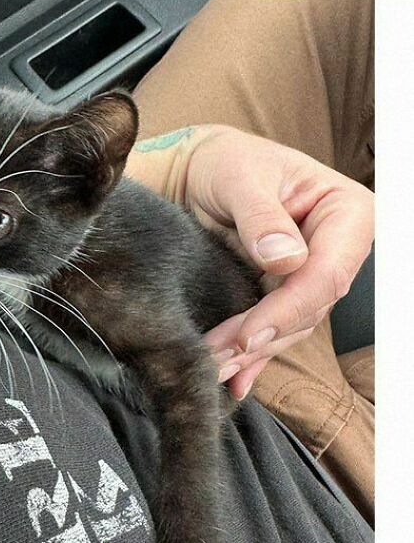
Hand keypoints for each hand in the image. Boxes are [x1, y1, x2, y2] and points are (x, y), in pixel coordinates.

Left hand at [126, 125, 373, 399]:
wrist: (198, 170)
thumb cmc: (224, 162)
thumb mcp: (238, 177)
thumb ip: (262, 216)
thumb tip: (287, 259)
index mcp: (345, 212)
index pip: (327, 272)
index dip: (288, 309)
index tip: (247, 335)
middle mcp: (337, 248)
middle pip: (311, 306)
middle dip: (264, 338)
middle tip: (218, 360)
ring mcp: (312, 273)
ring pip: (293, 325)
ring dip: (255, 353)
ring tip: (215, 368)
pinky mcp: (285, 291)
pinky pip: (276, 328)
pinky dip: (255, 356)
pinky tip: (236, 380)